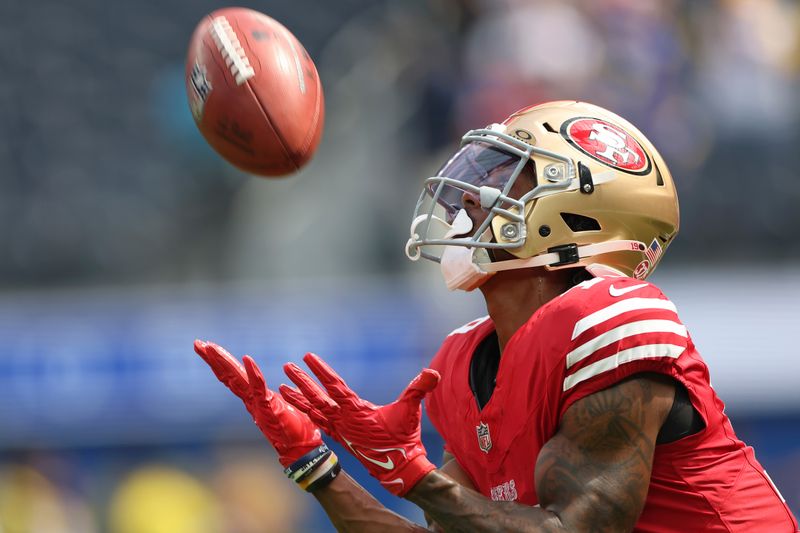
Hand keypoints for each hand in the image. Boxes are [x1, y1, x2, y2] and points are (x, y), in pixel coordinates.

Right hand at [194, 340, 322, 466]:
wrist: (301, 449)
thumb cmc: (295, 428)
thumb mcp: (281, 404)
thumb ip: (275, 394)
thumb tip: (276, 386)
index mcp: (254, 396)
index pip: (233, 376)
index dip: (220, 361)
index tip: (207, 346)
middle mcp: (251, 399)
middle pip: (228, 375)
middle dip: (213, 359)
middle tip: (198, 343)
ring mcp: (258, 403)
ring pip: (237, 379)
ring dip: (224, 362)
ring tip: (210, 348)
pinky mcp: (269, 408)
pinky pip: (259, 388)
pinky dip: (253, 373)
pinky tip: (247, 359)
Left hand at [280, 353, 439, 495]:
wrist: (399, 468)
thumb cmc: (404, 438)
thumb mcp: (411, 411)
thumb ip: (419, 389)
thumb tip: (433, 373)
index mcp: (356, 410)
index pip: (335, 386)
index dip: (320, 370)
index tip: (307, 356)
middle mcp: (343, 419)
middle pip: (317, 396)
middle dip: (302, 381)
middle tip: (287, 366)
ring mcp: (340, 429)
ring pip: (314, 410)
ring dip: (299, 398)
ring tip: (282, 387)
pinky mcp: (341, 437)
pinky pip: (319, 422)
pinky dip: (308, 413)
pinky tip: (299, 407)